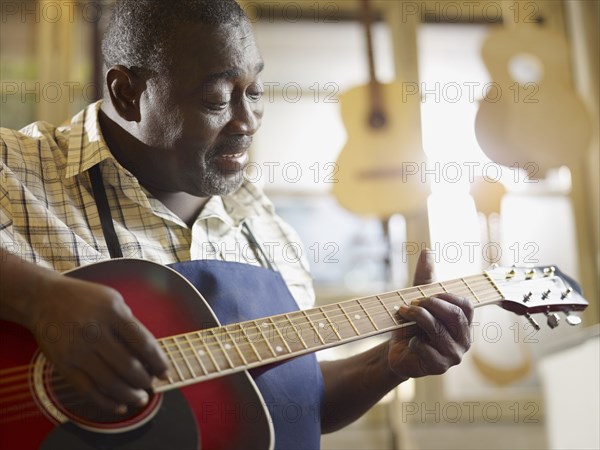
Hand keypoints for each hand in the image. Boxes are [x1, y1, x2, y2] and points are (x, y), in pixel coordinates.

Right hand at [31, 273, 167, 413]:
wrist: (44, 299)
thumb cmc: (85, 299)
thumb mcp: (113, 300)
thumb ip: (130, 324)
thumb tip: (149, 356)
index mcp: (112, 312)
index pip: (143, 342)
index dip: (157, 361)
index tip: (165, 372)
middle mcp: (94, 331)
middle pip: (128, 365)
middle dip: (145, 380)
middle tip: (152, 385)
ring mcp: (77, 350)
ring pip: (109, 382)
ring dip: (129, 395)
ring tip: (141, 398)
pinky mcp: (63, 364)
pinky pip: (88, 390)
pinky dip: (106, 402)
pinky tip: (120, 406)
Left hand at [387, 250, 472, 378]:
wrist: (396, 351)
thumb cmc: (411, 324)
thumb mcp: (417, 298)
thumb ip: (424, 277)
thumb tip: (426, 251)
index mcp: (464, 322)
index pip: (465, 305)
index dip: (445, 297)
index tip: (425, 296)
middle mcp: (464, 339)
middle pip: (454, 316)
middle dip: (430, 305)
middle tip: (411, 304)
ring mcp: (454, 355)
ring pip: (439, 330)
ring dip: (417, 318)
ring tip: (403, 314)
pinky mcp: (439, 367)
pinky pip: (428, 349)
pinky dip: (414, 341)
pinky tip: (409, 341)